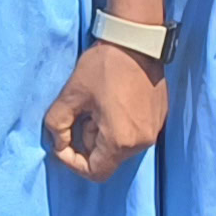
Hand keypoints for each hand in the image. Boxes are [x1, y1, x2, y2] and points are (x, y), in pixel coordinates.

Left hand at [42, 43, 166, 177]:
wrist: (136, 43)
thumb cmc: (103, 66)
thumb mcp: (71, 94)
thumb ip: (57, 124)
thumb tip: (58, 142)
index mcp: (119, 141)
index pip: (95, 172)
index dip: (73, 162)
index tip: (63, 143)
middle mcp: (141, 142)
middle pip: (107, 159)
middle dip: (88, 141)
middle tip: (82, 113)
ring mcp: (153, 131)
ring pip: (120, 147)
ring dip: (103, 132)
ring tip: (98, 104)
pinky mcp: (158, 119)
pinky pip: (133, 134)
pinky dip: (118, 125)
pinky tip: (112, 101)